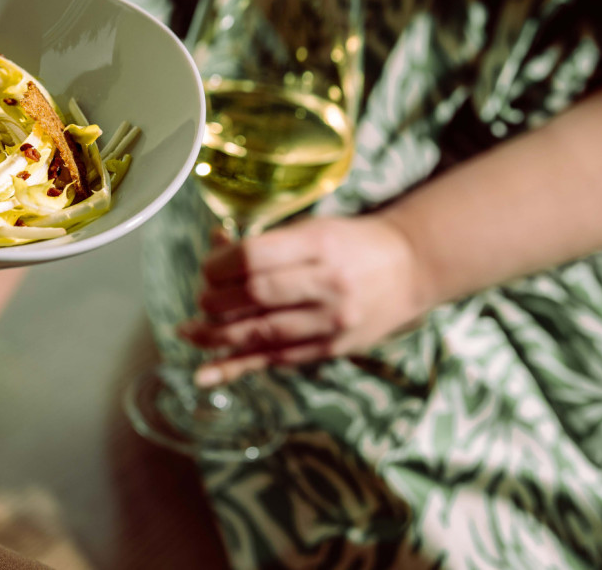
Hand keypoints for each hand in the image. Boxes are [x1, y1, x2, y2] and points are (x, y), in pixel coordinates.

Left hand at [180, 214, 429, 385]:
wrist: (412, 267)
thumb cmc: (353, 242)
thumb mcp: (313, 227)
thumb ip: (267, 243)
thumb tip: (215, 245)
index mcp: (319, 246)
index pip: (254, 258)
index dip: (219, 265)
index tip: (207, 267)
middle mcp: (327, 285)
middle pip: (254, 296)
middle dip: (215, 300)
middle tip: (202, 297)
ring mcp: (331, 322)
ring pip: (261, 333)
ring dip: (217, 336)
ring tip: (189, 331)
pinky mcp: (332, 348)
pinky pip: (277, 359)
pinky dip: (238, 367)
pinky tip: (206, 373)